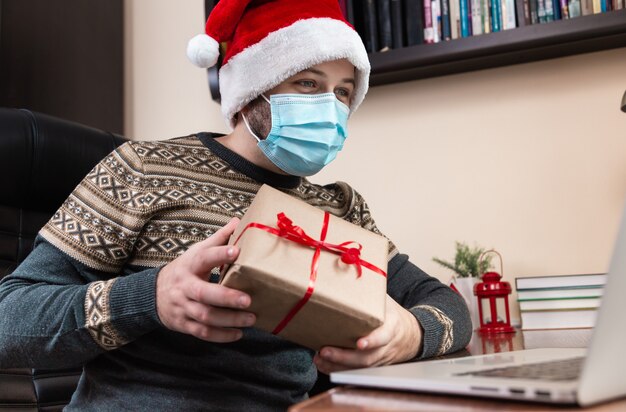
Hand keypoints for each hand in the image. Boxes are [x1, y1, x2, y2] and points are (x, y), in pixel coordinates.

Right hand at [156, 218, 255, 342]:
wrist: (153, 294)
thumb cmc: (185, 269)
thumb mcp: (197, 251)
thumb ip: (218, 239)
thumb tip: (238, 221)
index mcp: (190, 265)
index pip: (204, 258)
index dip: (219, 254)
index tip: (237, 252)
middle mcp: (185, 286)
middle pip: (204, 293)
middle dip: (226, 298)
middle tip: (248, 300)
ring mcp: (183, 307)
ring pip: (205, 316)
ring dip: (229, 320)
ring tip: (250, 318)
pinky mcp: (183, 324)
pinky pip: (202, 332)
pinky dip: (220, 336)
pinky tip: (238, 334)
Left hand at [313, 295, 422, 373]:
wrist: (409, 334)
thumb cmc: (392, 313)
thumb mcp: (386, 301)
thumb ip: (370, 293)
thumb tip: (347, 273)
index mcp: (392, 326)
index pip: (383, 336)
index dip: (372, 341)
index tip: (359, 343)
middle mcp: (386, 346)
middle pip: (367, 358)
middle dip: (344, 357)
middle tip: (325, 351)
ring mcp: (379, 358)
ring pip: (359, 368)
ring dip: (337, 365)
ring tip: (319, 359)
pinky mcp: (371, 365)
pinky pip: (354, 371)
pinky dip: (337, 369)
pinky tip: (322, 364)